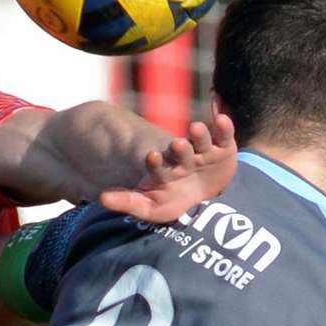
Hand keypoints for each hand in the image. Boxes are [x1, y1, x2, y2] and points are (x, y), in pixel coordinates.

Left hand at [97, 113, 235, 222]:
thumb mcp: (151, 207)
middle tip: (178, 145)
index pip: (158, 165)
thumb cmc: (173, 200)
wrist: (205, 197)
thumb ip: (128, 202)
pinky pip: (224, 136)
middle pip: (180, 151)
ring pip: (201, 141)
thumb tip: (101, 198)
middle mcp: (182, 158)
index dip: (155, 162)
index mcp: (164, 171)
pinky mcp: (223, 148)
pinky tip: (221, 118)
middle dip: (179, 149)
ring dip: (199, 135)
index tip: (151, 157)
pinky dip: (224, 127)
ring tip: (196, 129)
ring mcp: (203, 152)